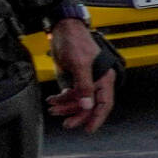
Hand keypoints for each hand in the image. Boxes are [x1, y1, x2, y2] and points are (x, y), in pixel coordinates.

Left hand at [44, 17, 114, 132]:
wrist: (62, 28)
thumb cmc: (75, 41)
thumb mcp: (80, 64)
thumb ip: (84, 86)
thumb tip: (87, 105)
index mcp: (103, 78)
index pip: (104, 103)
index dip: (97, 118)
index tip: (88, 129)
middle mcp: (96, 81)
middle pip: (89, 104)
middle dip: (77, 114)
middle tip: (66, 123)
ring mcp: (84, 80)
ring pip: (78, 100)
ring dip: (66, 106)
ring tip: (53, 108)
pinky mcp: (73, 78)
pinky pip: (69, 93)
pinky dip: (61, 98)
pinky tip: (53, 100)